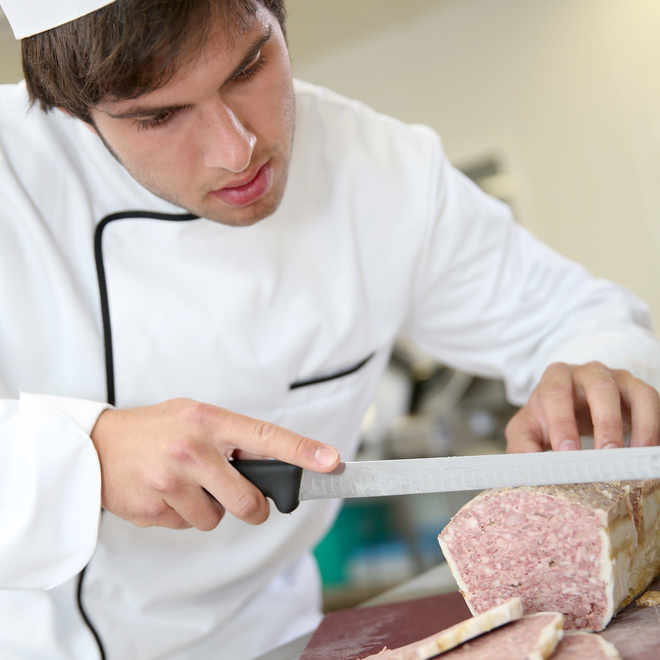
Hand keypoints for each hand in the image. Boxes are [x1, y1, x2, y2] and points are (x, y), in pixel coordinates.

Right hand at [90, 398, 339, 529]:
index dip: (303, 451)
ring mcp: (172, 481)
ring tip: (185, 484)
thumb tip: (272, 463)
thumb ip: (231, 437)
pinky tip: (165, 493)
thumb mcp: (195, 416)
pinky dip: (182, 515)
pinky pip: (186, 525)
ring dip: (207, 508)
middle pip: (247, 501)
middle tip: (244, 500)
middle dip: (252, 508)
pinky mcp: (154, 509)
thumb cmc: (153, 429)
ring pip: (215, 519)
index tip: (331, 461)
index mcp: (209, 422)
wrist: (96, 445)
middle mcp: (193, 450)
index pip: (266, 437)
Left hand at [505, 361, 659, 452]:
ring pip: (635, 392)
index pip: (556, 393)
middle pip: (599, 387)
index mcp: (556, 377)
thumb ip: (521, 445)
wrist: (570, 406)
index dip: (561, 422)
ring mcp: (617, 379)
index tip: (566, 452)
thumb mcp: (527, 428)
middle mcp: (588, 373)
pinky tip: (648, 452)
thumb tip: (527, 466)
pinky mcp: (638, 392)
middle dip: (605, 422)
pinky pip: (653, 403)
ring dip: (639, 425)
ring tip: (635, 458)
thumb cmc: (547, 416)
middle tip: (607, 455)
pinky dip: (654, 427)